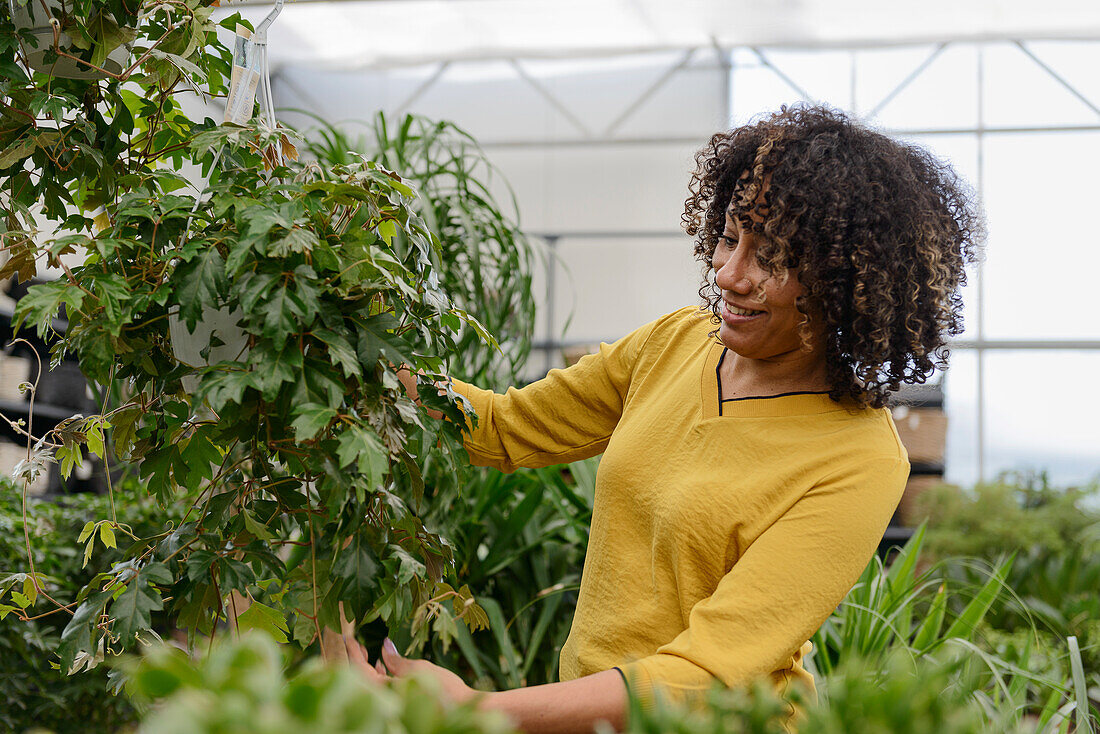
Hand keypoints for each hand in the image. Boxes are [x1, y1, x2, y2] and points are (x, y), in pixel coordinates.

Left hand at [343, 634, 477, 705]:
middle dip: (358, 662)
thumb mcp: (420, 670)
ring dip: (369, 669)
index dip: (352, 653)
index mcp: (385, 693)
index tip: (348, 638)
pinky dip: (381, 678)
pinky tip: (384, 667)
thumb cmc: (444, 691)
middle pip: (362, 680)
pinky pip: (382, 691)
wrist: (462, 710)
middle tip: (357, 645)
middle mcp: (386, 702)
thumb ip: (397, 661)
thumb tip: (384, 645)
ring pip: (372, 686)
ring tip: (369, 653)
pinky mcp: (401, 706)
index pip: (359, 671)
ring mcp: (393, 705)